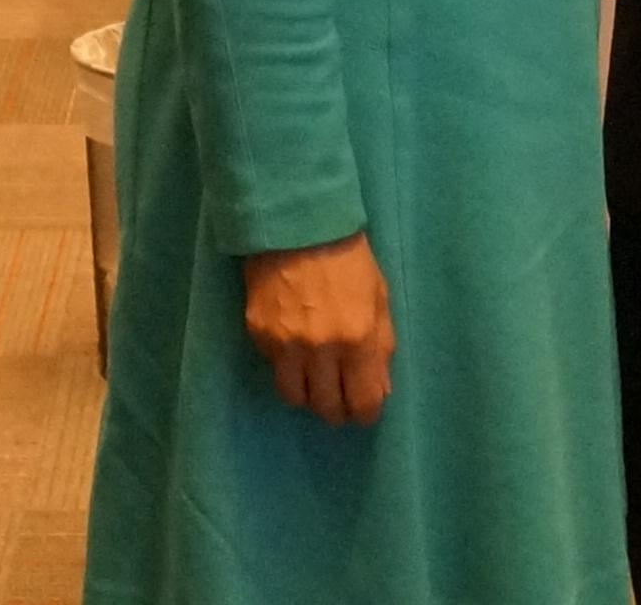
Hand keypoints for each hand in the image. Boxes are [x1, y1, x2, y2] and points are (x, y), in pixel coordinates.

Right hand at [238, 233, 394, 426]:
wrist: (296, 226)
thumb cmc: (347, 259)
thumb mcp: (378, 298)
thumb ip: (381, 347)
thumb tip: (380, 389)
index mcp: (358, 338)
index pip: (363, 402)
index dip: (365, 414)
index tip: (363, 412)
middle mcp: (322, 349)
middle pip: (327, 408)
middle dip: (337, 410)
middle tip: (340, 400)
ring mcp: (286, 345)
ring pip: (295, 398)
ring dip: (308, 395)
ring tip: (314, 380)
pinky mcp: (259, 335)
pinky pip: (274, 369)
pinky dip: (286, 367)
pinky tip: (293, 347)